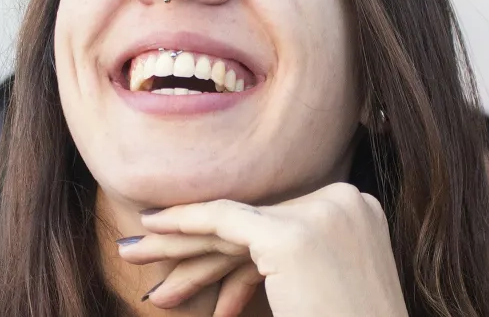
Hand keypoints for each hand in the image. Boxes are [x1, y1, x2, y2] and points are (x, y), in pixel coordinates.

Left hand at [117, 183, 407, 316]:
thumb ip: (291, 266)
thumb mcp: (325, 287)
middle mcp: (345, 201)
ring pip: (233, 222)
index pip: (276, 223)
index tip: (185, 246)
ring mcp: (322, 214)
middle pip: (253, 223)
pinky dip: (185, 224)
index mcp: (357, 211)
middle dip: (195, 240)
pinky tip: (154, 230)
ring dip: (178, 242)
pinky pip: (225, 221)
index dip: (224, 237)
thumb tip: (238, 268)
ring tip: (131, 251)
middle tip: (143, 243)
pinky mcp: (295, 236)